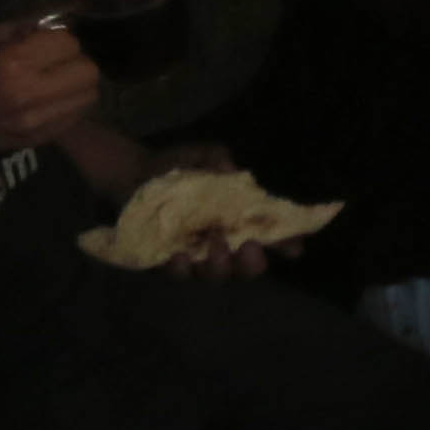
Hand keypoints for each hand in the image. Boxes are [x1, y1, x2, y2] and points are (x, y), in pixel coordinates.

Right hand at [0, 17, 100, 161]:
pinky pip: (76, 118)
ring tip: (57, 81)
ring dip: (77, 84)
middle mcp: (29, 92)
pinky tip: (51, 99)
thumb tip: (68, 10)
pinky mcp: (37, 139)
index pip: (69, 43)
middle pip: (89, 71)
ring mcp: (35, 121)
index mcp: (13, 61)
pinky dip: (70, 105)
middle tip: (58, 61)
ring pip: (88, 96)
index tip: (48, 42)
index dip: (61, 39)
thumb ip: (29, 24)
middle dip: (76, 61)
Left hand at [143, 142, 274, 282]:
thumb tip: (230, 170)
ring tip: (215, 247)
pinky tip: (178, 257)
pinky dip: (181, 269)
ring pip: (214, 275)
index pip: (271, 238)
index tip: (294, 248)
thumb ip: (217, 158)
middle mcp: (223, 243)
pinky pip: (178, 274)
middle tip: (249, 248)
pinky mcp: (167, 260)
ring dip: (219, 267)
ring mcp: (195, 255)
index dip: (286, 245)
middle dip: (252, 264)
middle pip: (246, 268)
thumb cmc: (179, 165)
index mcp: (239, 220)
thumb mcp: (203, 155)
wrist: (136, 173)